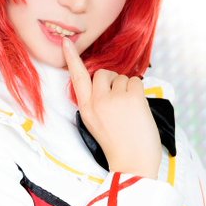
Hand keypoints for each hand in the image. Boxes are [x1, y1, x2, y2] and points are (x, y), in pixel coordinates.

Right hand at [62, 38, 161, 178]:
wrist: (133, 163)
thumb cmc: (118, 145)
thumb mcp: (96, 123)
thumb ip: (96, 102)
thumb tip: (107, 82)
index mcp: (86, 109)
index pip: (76, 78)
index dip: (72, 59)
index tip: (67, 42)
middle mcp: (97, 101)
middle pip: (103, 73)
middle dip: (112, 81)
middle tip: (120, 101)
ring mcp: (114, 98)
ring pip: (122, 77)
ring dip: (128, 89)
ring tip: (130, 112)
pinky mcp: (132, 97)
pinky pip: (136, 81)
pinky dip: (139, 91)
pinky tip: (138, 109)